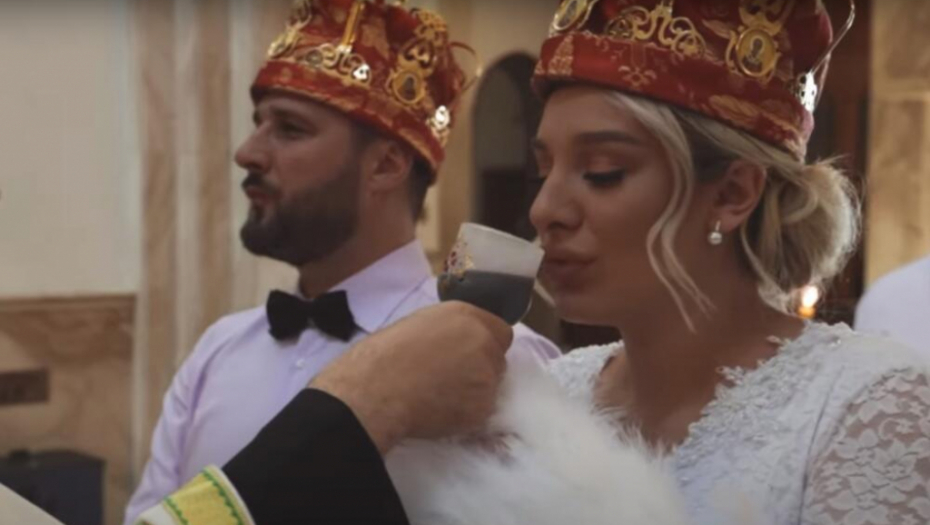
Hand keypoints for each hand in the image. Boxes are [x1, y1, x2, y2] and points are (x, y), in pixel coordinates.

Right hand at [310, 301, 512, 453]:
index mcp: (464, 315)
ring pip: (490, 385)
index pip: (500, 331)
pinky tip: (440, 411)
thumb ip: (447, 330)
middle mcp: (482, 340)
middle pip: (497, 358)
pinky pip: (481, 410)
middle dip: (480, 368)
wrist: (375, 391)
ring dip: (474, 391)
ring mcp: (486, 375)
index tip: (469, 355)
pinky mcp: (482, 407)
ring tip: (441, 396)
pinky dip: (466, 413)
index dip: (485, 344)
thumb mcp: (417, 325)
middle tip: (451, 378)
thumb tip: (454, 343)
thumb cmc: (383, 355)